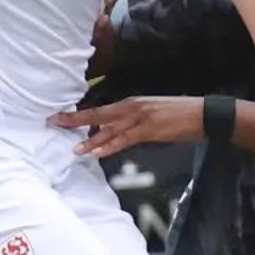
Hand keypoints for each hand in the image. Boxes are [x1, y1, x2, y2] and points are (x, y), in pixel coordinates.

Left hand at [51, 95, 202, 157]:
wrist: (201, 113)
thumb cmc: (176, 114)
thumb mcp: (149, 114)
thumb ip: (129, 121)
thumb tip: (109, 130)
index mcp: (130, 103)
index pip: (99, 109)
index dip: (78, 114)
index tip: (60, 117)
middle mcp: (131, 107)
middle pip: (96, 114)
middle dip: (74, 120)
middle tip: (54, 123)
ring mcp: (139, 118)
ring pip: (108, 129)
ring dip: (90, 139)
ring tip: (73, 149)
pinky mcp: (149, 129)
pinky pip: (125, 139)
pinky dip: (110, 146)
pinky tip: (97, 152)